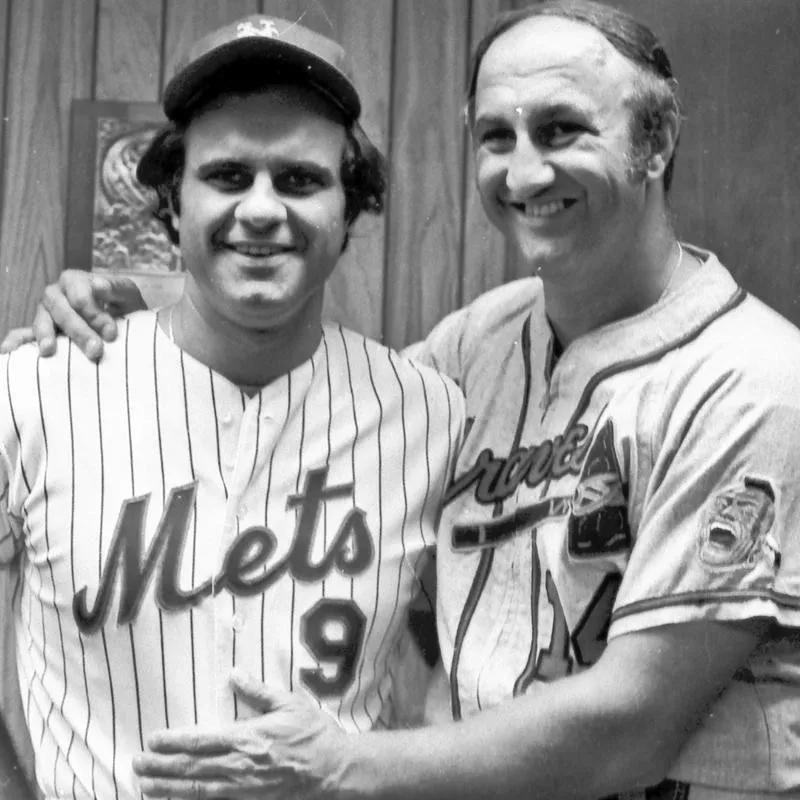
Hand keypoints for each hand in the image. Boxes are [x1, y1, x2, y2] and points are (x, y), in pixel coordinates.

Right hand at [0, 270, 144, 360]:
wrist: (128, 325)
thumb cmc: (127, 308)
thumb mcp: (128, 295)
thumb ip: (116, 288)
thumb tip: (99, 284)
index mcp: (75, 281)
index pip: (79, 295)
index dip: (94, 313)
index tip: (111, 333)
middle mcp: (56, 295)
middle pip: (61, 310)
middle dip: (78, 330)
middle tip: (96, 350)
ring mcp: (45, 314)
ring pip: (41, 321)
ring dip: (46, 335)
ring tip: (50, 350)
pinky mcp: (41, 332)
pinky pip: (22, 334)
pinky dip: (16, 341)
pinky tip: (8, 351)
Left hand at [133, 670, 350, 798]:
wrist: (335, 770)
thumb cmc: (314, 733)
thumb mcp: (290, 703)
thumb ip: (258, 691)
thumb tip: (234, 674)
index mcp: (248, 738)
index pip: (202, 741)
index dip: (174, 742)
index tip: (153, 740)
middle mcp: (240, 766)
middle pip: (192, 770)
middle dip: (161, 768)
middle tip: (135, 766)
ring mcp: (244, 790)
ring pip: (198, 792)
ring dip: (169, 789)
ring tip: (145, 787)